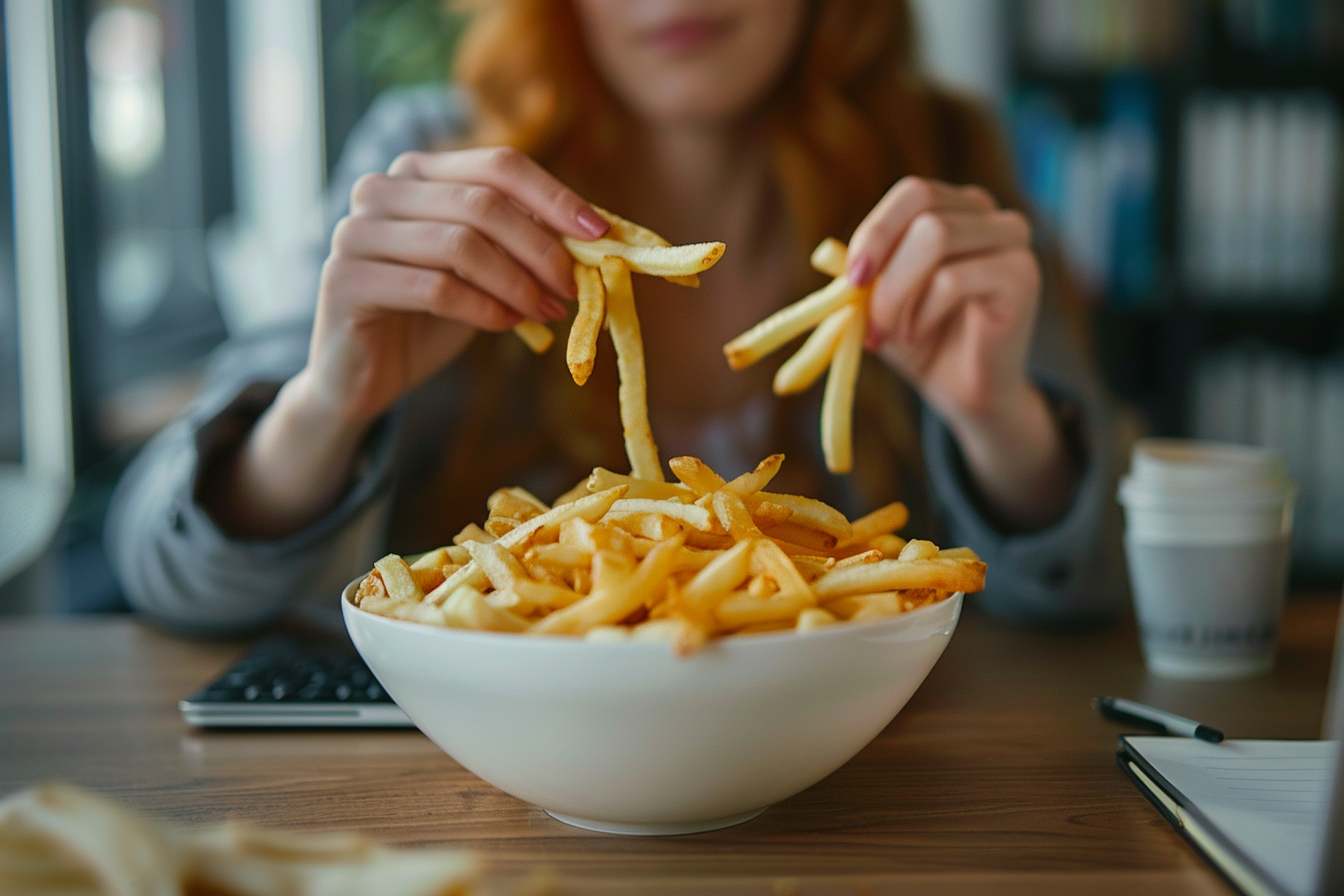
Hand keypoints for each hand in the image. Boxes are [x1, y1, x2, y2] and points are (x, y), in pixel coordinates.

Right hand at [306, 146, 609, 426]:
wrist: (363, 375)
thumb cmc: (432, 315)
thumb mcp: (486, 269)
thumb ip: (524, 243)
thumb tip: (596, 236)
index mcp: (418, 172)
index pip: (498, 165)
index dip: (554, 197)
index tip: (600, 234)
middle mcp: (380, 190)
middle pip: (483, 203)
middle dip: (540, 248)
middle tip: (574, 287)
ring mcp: (356, 232)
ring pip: (460, 244)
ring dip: (517, 282)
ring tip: (547, 311)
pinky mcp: (344, 280)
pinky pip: (433, 287)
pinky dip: (483, 307)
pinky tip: (505, 324)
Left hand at [846, 176, 1074, 529]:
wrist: (965, 390)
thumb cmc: (922, 340)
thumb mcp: (878, 301)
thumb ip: (860, 274)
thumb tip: (827, 255)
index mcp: (955, 208)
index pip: (913, 192)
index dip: (875, 230)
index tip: (851, 278)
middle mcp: (988, 214)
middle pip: (923, 202)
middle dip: (881, 256)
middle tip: (859, 304)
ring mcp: (1011, 240)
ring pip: (937, 235)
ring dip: (896, 289)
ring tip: (888, 330)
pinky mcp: (1022, 275)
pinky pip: (954, 278)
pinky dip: (921, 311)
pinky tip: (916, 334)